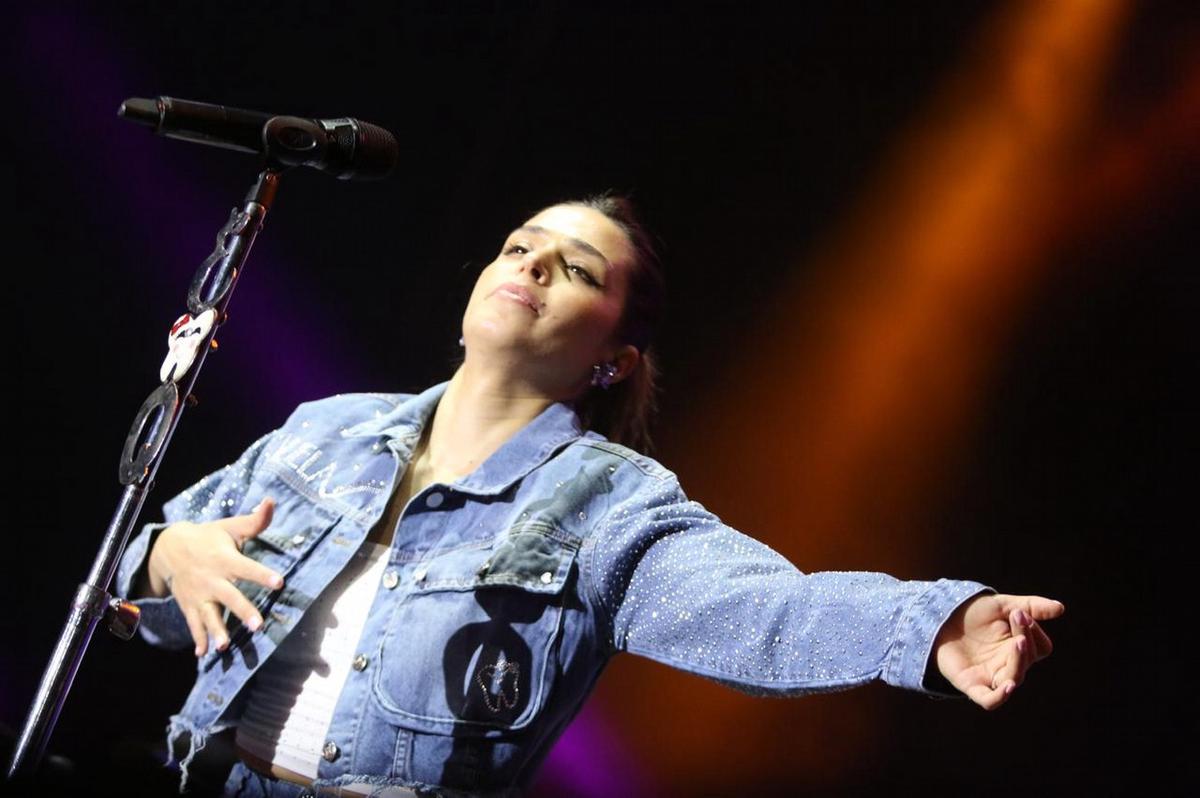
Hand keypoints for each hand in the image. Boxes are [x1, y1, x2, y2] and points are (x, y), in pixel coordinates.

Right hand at [146, 498, 284, 655]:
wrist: (169, 548)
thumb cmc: (209, 537)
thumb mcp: (230, 527)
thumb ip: (255, 520)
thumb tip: (271, 501)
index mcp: (224, 559)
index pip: (246, 567)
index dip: (262, 574)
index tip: (279, 582)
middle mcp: (211, 579)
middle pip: (229, 597)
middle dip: (243, 611)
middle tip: (259, 626)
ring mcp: (199, 595)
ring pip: (208, 615)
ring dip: (216, 631)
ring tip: (224, 647)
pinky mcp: (190, 606)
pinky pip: (193, 624)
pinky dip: (197, 639)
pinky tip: (202, 655)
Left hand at [934, 593, 1063, 709]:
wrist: (938, 616)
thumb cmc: (972, 614)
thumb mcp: (1002, 605)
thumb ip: (1031, 606)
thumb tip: (1061, 608)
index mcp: (1018, 648)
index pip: (1040, 647)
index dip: (1034, 631)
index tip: (1019, 612)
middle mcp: (1008, 665)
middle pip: (1028, 661)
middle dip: (1025, 638)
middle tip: (1017, 616)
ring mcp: (990, 676)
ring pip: (1013, 678)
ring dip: (1018, 661)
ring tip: (1018, 641)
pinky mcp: (971, 685)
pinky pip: (990, 700)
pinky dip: (1000, 697)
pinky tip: (1008, 686)